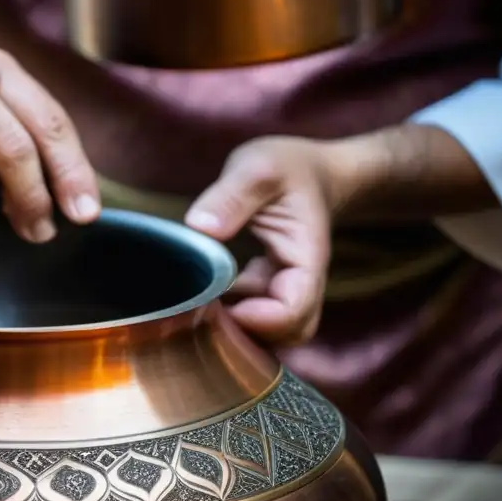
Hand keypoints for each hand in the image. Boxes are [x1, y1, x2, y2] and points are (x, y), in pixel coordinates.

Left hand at [184, 137, 342, 345]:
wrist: (308, 171)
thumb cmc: (288, 167)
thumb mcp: (259, 167)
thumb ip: (232, 195)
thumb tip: (200, 226)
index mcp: (306, 257)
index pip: (296, 310)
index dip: (261, 320)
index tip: (222, 304)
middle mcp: (299, 281)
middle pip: (285, 333)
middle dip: (245, 332)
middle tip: (200, 309)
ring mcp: (282, 287)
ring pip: (268, 330)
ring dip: (233, 324)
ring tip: (194, 300)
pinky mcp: (264, 288)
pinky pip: (250, 315)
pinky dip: (226, 312)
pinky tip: (197, 291)